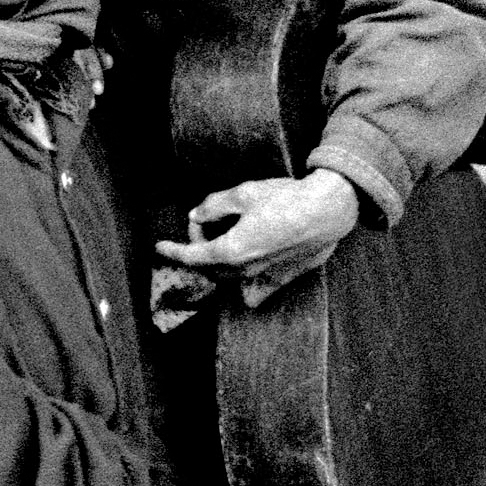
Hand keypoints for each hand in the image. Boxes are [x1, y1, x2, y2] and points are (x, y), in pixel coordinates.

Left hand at [155, 169, 359, 307]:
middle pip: (209, 267)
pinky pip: (254, 292)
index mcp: (230, 250)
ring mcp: (262, 278)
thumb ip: (214, 206)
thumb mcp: (244, 193)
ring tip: (221, 240)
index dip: (173, 250)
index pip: (192, 255)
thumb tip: (196, 215)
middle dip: (199, 247)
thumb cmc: (286, 199)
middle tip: (204, 223)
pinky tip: (242, 279)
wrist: (326, 212)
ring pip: (228, 278)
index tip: (159, 247)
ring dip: (218, 263)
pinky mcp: (281, 279)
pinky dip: (242, 287)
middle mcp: (243, 270)